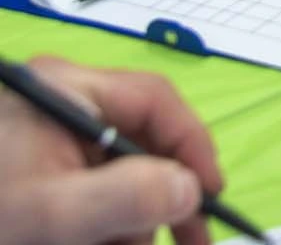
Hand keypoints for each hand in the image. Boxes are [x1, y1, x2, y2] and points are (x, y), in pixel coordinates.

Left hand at [0, 57, 220, 244]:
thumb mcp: (50, 214)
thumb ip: (127, 198)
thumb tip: (191, 190)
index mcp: (66, 90)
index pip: (155, 101)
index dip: (191, 146)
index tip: (210, 197)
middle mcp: (59, 103)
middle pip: (138, 140)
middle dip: (158, 197)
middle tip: (185, 241)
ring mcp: (44, 137)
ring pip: (115, 173)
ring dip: (128, 221)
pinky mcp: (32, 169)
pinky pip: (86, 190)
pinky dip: (99, 223)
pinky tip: (100, 241)